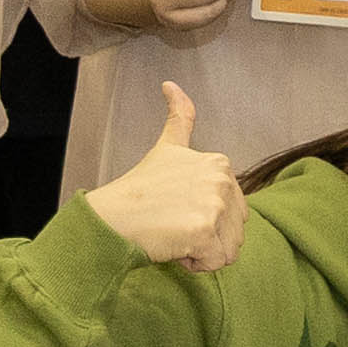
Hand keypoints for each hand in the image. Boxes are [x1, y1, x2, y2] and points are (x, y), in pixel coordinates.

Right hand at [85, 82, 247, 267]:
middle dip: (207, 235)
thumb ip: (179, 116)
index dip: (205, 216)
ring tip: (175, 235)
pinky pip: (218, 263)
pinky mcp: (204, 231)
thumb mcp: (166, 147)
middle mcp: (222, 180)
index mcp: (220, 164)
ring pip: (230, 249)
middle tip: (174, 224)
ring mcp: (214, 205)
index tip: (176, 207)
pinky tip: (175, 247)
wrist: (111, 219)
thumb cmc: (138, 191)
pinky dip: (197, 263)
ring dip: (204, 251)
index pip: (234, 209)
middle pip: (235, 230)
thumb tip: (171, 83)